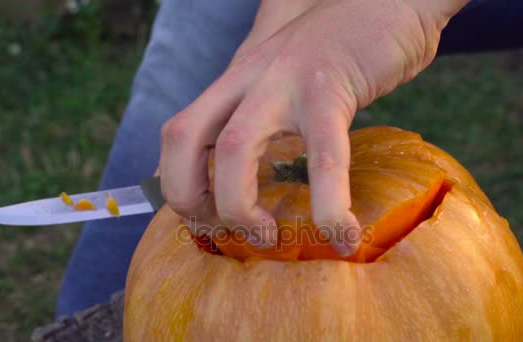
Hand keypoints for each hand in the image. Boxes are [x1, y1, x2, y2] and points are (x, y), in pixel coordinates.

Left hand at [159, 0, 468, 255]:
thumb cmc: (344, 47)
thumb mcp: (288, 75)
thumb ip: (266, 108)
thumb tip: (256, 158)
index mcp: (238, 80)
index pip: (180, 131)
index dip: (177, 181)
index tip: (205, 218)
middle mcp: (249, 77)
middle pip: (183, 137)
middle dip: (188, 197)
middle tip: (222, 232)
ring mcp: (284, 81)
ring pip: (232, 148)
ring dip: (239, 207)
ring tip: (267, 238)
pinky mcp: (330, 90)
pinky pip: (324, 158)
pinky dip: (328, 205)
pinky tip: (342, 234)